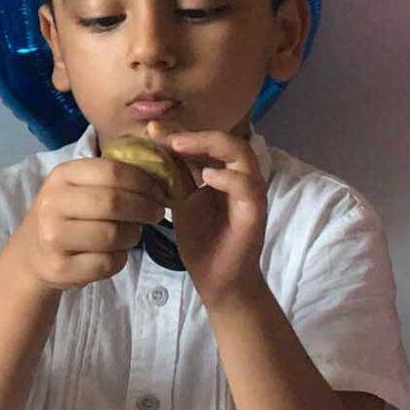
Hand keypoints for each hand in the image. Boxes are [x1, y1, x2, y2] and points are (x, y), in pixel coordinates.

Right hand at [14, 155, 164, 291]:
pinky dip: (120, 259)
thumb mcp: (79, 187)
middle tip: (157, 213)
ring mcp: (53, 237)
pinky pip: (107, 263)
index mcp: (62, 176)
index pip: (112, 172)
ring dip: (133, 235)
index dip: (143, 182)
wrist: (32, 253)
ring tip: (132, 234)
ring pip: (113, 235)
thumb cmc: (67, 214)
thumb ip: (112, 178)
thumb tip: (161, 179)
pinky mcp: (60, 267)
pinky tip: (115, 254)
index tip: (159, 191)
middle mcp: (53, 204)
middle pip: (114, 203)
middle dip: (145, 208)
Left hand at [164, 128, 268, 305]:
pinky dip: (228, 177)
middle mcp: (241, 178)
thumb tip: (155, 140)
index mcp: (224, 174)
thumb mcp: (182, 200)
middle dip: (197, 134)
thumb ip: (175, 173)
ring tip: (181, 147)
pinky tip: (207, 177)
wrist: (216, 279)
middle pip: (229, 141)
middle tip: (168, 137)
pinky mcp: (255, 212)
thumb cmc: (201, 241)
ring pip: (243, 155)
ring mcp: (250, 194)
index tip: (154, 130)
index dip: (184, 132)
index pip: (209, 143)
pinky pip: (248, 186)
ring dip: (212, 146)